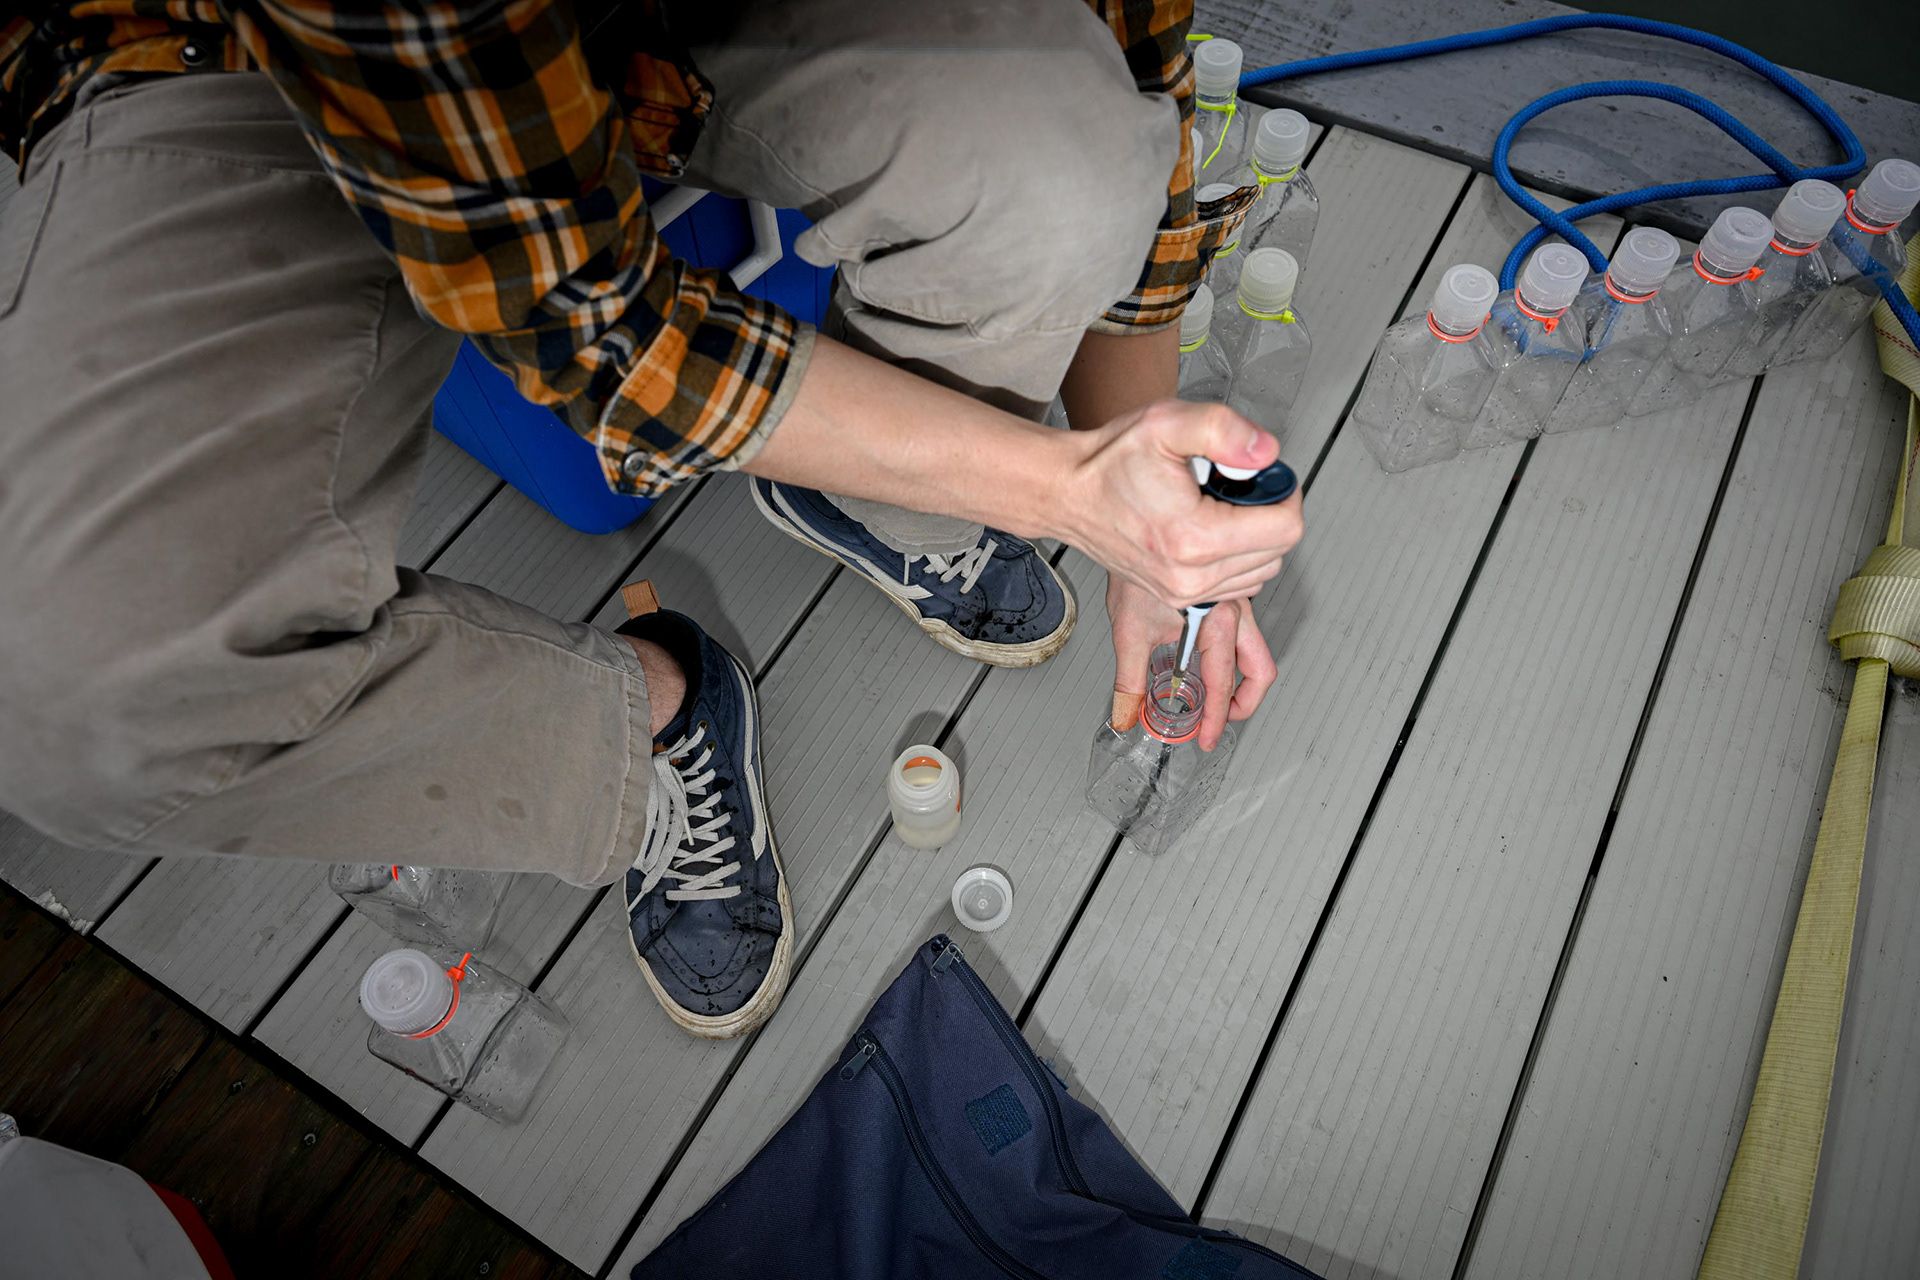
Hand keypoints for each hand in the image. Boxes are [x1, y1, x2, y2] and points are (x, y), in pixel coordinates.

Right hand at [1061, 400, 1304, 610]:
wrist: (1068, 493)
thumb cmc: (1109, 463)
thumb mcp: (1165, 422)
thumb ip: (1223, 429)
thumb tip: (1266, 452)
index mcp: (1195, 537)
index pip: (1285, 528)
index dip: (1284, 492)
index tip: (1261, 474)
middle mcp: (1191, 575)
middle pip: (1277, 551)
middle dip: (1268, 513)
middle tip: (1234, 485)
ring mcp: (1183, 592)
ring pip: (1261, 572)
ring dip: (1256, 538)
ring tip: (1220, 507)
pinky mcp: (1177, 597)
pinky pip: (1236, 585)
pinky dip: (1238, 558)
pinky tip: (1213, 529)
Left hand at [1106, 576, 1278, 751]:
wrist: (1141, 533)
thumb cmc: (1136, 572)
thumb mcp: (1129, 632)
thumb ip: (1130, 680)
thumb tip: (1126, 712)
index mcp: (1217, 621)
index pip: (1225, 685)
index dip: (1217, 720)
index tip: (1206, 737)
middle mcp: (1236, 612)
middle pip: (1261, 670)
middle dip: (1245, 702)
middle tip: (1221, 719)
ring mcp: (1237, 603)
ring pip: (1257, 652)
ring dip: (1240, 680)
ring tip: (1213, 696)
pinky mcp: (1230, 598)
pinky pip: (1243, 635)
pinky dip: (1231, 656)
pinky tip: (1204, 663)